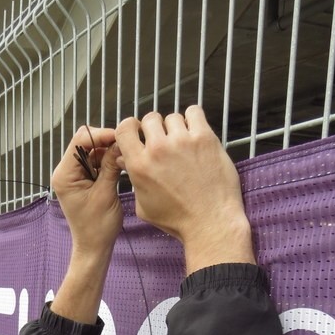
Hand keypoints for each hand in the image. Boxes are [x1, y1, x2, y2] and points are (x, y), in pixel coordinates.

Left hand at [51, 127, 121, 254]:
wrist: (94, 247)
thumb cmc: (97, 227)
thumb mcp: (106, 193)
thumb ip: (111, 166)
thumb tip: (121, 142)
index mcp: (64, 174)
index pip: (80, 141)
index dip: (101, 135)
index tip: (121, 136)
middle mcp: (65, 172)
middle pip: (85, 143)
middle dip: (105, 142)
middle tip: (125, 145)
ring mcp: (74, 176)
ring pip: (92, 152)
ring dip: (108, 152)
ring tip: (124, 156)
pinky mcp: (83, 180)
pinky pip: (95, 163)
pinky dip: (107, 161)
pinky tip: (119, 165)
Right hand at [115, 107, 254, 271]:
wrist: (210, 222)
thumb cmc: (178, 219)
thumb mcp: (144, 206)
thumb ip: (133, 179)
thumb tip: (124, 160)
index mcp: (139, 166)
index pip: (124, 128)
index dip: (131, 127)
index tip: (139, 132)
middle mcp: (158, 150)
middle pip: (150, 119)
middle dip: (155, 129)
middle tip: (165, 142)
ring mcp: (182, 141)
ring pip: (172, 117)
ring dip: (176, 127)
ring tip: (184, 143)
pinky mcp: (204, 138)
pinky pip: (194, 112)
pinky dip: (194, 119)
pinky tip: (196, 133)